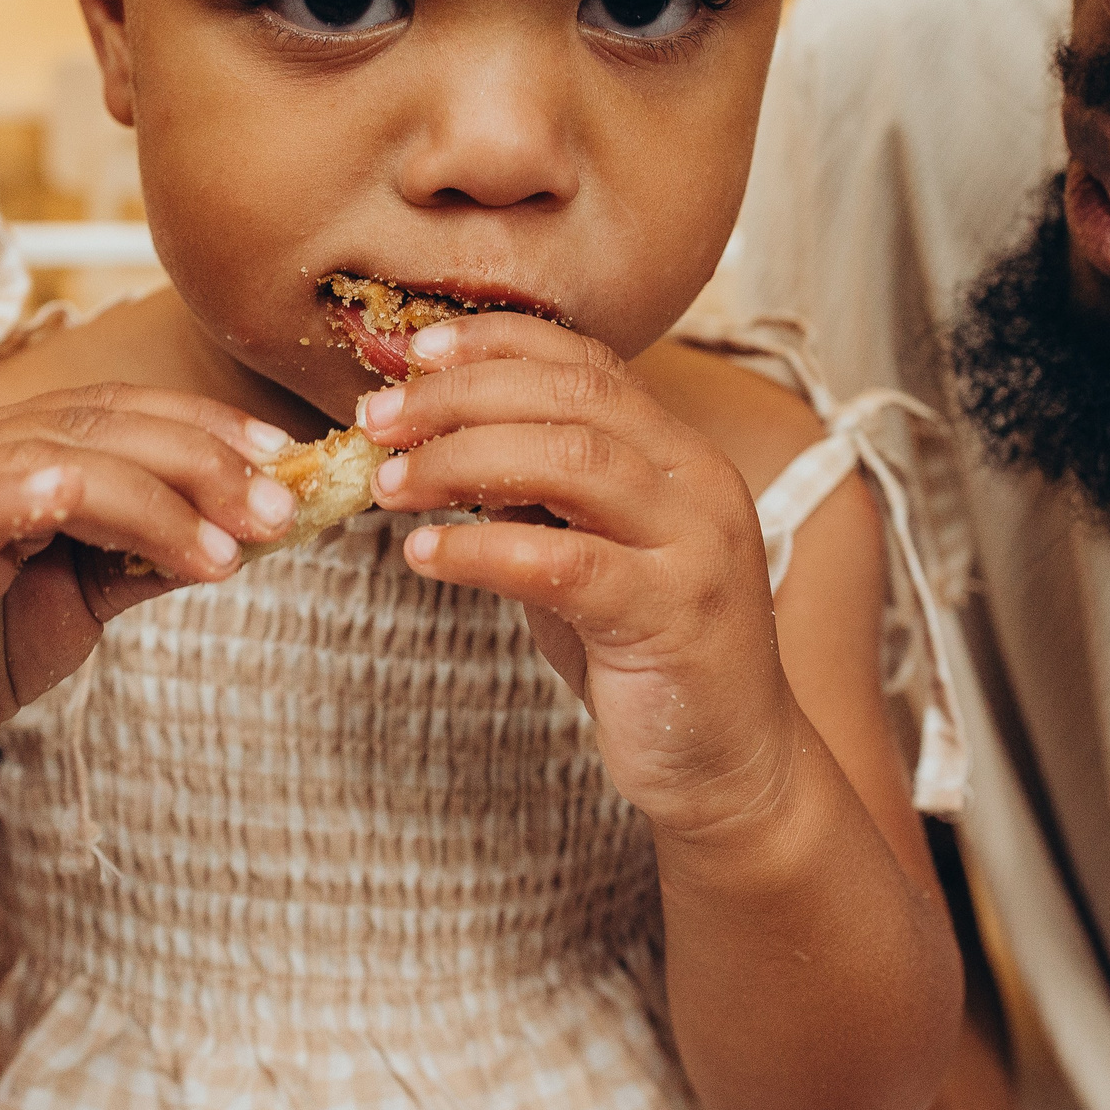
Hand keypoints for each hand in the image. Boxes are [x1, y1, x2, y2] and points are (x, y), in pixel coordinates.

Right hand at [0, 386, 300, 812]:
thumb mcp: (89, 595)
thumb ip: (153, 550)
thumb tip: (254, 523)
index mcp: (7, 441)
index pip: (122, 409)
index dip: (209, 427)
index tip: (288, 458)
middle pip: (103, 425)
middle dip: (204, 464)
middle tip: (280, 508)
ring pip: (59, 460)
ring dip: (159, 501)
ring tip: (229, 550)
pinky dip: (52, 503)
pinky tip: (134, 532)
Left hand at [358, 315, 799, 835]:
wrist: (731, 765)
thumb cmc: (646, 654)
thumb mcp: (587, 554)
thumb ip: (534, 499)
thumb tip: (427, 446)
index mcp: (678, 454)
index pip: (588, 361)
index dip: (497, 344)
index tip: (414, 352)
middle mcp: (697, 483)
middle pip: (573, 397)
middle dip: (462, 396)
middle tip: (378, 420)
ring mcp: (695, 546)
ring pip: (573, 462)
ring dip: (462, 461)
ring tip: (390, 485)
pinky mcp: (673, 615)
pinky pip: (566, 564)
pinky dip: (484, 549)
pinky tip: (426, 555)